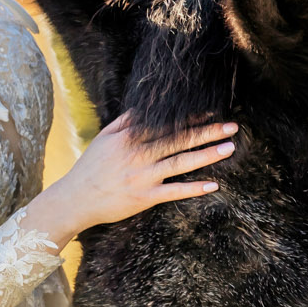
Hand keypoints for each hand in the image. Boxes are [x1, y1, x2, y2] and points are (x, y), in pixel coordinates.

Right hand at [22, 114, 235, 244]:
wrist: (75, 199)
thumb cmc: (90, 168)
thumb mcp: (104, 138)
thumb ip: (126, 122)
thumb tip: (144, 107)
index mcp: (129, 138)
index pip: (165, 124)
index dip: (189, 117)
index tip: (211, 111)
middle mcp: (138, 155)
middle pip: (178, 140)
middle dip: (207, 132)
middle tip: (232, 126)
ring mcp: (142, 177)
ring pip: (180, 162)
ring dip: (207, 155)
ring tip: (229, 148)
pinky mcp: (144, 198)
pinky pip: (173, 192)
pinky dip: (193, 189)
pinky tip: (212, 185)